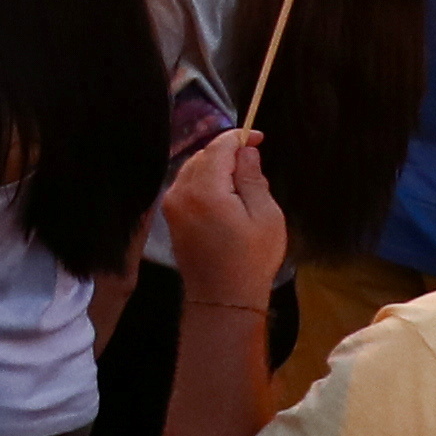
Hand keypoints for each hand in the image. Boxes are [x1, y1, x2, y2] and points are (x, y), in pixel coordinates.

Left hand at [163, 127, 291, 310]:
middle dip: (226, 152)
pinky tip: (225, 193)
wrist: (222, 298)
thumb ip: (252, 178)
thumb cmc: (251, 258)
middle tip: (254, 161)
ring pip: (192, 169)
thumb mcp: (265, 215)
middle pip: (201, 156)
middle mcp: (179, 192)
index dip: (238, 138)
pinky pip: (186, 186)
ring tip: (242, 179)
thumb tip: (245, 151)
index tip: (259, 137)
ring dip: (215, 166)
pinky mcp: (170, 216)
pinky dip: (205, 181)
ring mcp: (170, 205)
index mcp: (204, 190)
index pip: (217, 148)